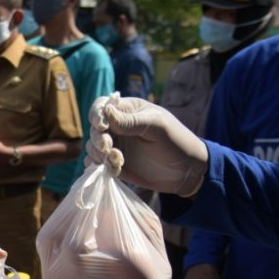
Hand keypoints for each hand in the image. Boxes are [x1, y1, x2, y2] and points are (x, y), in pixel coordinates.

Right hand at [87, 95, 207, 197]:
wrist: (186, 172)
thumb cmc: (176, 142)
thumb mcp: (157, 127)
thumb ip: (131, 121)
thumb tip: (106, 111)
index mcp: (128, 110)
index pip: (102, 106)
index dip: (96, 115)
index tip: (101, 126)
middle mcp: (118, 127)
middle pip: (94, 128)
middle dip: (98, 138)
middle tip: (108, 147)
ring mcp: (115, 146)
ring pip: (92, 147)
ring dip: (99, 154)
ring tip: (118, 160)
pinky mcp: (114, 164)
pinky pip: (97, 164)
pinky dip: (99, 167)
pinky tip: (116, 170)